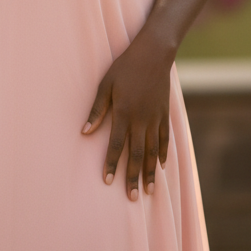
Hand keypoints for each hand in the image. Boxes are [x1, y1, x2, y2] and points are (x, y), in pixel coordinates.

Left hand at [81, 26, 173, 200]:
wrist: (154, 53)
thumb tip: (85, 132)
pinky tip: (160, 166)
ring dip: (149, 171)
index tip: (108, 181)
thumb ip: (97, 109)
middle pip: (137, 153)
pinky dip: (162, 153)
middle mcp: (142, 119)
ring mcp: (156, 118)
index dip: (112, 163)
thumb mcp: (106, 84)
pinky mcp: (165, 114)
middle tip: (131, 197)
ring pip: (153, 151)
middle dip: (133, 176)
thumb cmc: (125, 67)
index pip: (117, 144)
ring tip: (148, 190)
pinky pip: (164, 138)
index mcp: (125, 112)